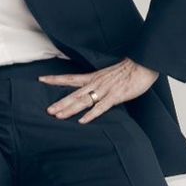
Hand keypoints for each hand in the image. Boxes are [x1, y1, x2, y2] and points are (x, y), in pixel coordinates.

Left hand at [39, 58, 158, 123]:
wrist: (143, 64)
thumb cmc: (129, 70)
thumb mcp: (108, 75)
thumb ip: (99, 83)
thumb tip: (91, 90)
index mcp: (94, 77)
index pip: (70, 78)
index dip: (55, 79)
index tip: (41, 79)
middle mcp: (96, 83)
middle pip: (74, 94)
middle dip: (60, 103)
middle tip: (47, 110)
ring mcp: (105, 90)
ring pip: (83, 101)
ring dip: (70, 109)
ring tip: (58, 116)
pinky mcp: (115, 96)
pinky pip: (101, 107)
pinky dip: (91, 114)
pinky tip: (82, 121)